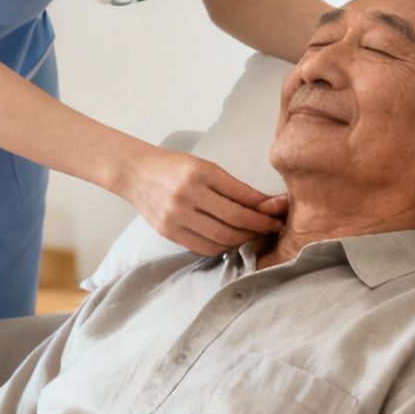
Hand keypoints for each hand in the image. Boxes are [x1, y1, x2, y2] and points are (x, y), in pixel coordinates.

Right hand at [119, 145, 284, 255]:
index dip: (263, 208)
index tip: (279, 212)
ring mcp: (176, 216)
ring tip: (256, 236)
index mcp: (200, 172)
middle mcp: (187, 194)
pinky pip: (203, 247)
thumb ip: (232, 186)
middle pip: (233, 219)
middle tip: (274, 228)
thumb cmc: (174, 167)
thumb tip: (265, 204)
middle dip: (259, 226)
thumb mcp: (204, 166)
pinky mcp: (168, 232)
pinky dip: (223, 247)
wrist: (136, 173)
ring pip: (221, 237)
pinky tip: (233, 242)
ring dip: (243, 240)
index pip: (241, 195)